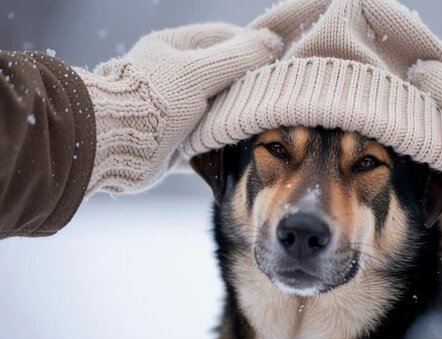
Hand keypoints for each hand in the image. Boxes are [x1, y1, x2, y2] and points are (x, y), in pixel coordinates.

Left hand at [79, 23, 282, 192]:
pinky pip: (207, 138)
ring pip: (216, 108)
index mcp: (175, 48)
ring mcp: (173, 109)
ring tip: (264, 123)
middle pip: (222, 75)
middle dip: (248, 85)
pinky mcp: (173, 141)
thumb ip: (238, 56)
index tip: (278, 62)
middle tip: (275, 96)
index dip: (253, 47)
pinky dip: (223, 143)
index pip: (224, 38)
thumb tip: (273, 40)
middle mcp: (174, 76)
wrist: (112, 146)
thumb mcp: (200, 72)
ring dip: (237, 116)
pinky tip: (243, 147)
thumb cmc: (153, 101)